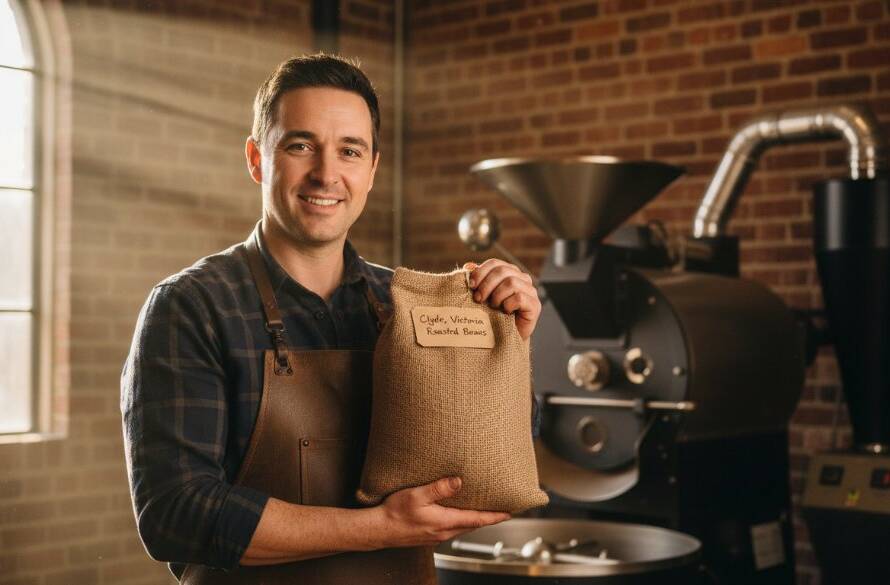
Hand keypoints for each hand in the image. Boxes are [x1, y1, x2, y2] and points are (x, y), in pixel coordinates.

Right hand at [376, 477, 510, 547]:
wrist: (379, 530)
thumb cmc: (395, 513)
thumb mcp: (417, 495)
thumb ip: (439, 488)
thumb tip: (459, 481)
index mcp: (444, 522)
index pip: (477, 519)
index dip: (494, 516)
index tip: (509, 512)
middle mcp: (444, 532)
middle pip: (473, 524)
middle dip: (488, 517)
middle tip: (501, 509)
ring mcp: (437, 535)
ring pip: (462, 527)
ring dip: (475, 519)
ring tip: (484, 509)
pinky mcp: (429, 535)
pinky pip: (452, 528)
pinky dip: (461, 521)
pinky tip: (458, 513)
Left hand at [464, 259, 540, 339]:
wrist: (505, 338)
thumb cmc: (493, 315)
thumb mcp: (482, 296)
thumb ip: (477, 280)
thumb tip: (468, 265)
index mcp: (509, 272)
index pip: (495, 263)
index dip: (481, 272)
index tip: (471, 285)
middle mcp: (522, 278)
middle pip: (502, 271)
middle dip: (486, 285)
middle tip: (478, 299)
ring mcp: (530, 291)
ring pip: (511, 282)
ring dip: (497, 295)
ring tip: (493, 306)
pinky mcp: (534, 304)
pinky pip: (519, 297)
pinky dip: (508, 304)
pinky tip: (505, 312)